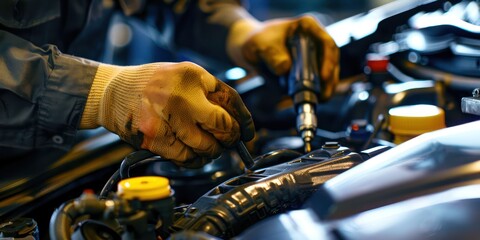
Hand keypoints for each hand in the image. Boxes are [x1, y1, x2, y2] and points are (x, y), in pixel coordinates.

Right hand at [81, 62, 254, 167]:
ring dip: (212, 151)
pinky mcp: (154, 138)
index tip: (247, 132)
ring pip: (206, 147)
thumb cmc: (151, 84)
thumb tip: (237, 120)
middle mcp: (181, 95)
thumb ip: (209, 92)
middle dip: (231, 138)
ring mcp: (166, 118)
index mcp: (192, 75)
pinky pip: (185, 157)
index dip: (245, 120)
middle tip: (229, 141)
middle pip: (223, 126)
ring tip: (209, 148)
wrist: (111, 92)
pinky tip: (192, 153)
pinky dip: (194, 160)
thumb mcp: (183, 74)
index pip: (231, 100)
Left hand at [228, 15, 338, 100]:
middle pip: (331, 60)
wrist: (249, 50)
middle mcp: (314, 41)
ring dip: (327, 87)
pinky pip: (318, 81)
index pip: (326, 42)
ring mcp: (313, 56)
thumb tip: (285, 68)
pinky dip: (318, 91)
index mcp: (307, 27)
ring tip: (321, 100)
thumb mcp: (261, 45)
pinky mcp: (308, 70)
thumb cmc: (256, 41)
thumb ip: (272, 56)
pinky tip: (315, 99)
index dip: (329, 60)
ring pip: (328, 72)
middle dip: (330, 79)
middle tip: (324, 95)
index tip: (324, 77)